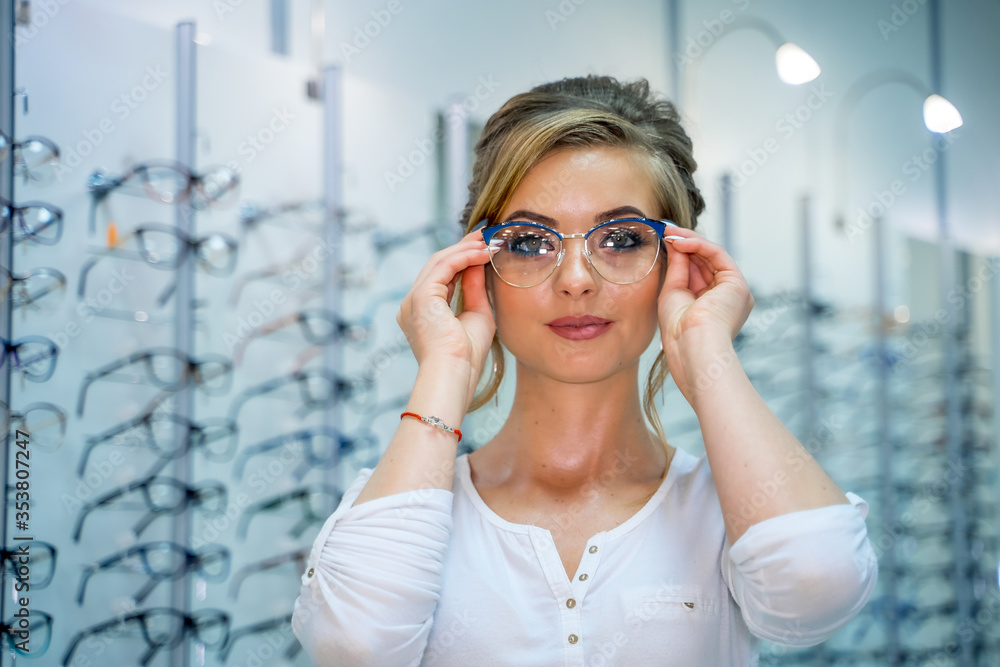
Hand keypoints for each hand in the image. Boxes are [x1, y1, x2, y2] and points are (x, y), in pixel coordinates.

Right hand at [395, 229, 495, 394]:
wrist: (455, 374)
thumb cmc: (466, 356)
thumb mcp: (476, 315)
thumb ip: (474, 289)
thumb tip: (478, 264)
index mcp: (423, 313)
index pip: (442, 276)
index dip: (462, 258)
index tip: (482, 247)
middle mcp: (413, 303)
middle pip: (438, 265)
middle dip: (464, 247)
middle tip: (486, 236)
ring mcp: (414, 299)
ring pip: (440, 261)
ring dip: (466, 249)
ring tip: (488, 241)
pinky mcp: (421, 296)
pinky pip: (444, 266)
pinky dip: (464, 256)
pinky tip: (482, 253)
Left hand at [656, 228, 753, 399]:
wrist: (691, 347)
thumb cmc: (679, 331)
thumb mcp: (673, 292)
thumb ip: (677, 267)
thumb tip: (674, 242)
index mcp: (713, 304)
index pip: (698, 270)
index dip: (682, 253)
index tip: (663, 241)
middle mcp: (727, 297)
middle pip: (705, 261)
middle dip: (684, 244)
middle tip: (664, 231)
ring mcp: (735, 290)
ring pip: (712, 255)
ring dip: (689, 240)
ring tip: (668, 233)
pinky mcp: (738, 284)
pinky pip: (717, 254)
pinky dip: (698, 244)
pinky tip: (679, 240)